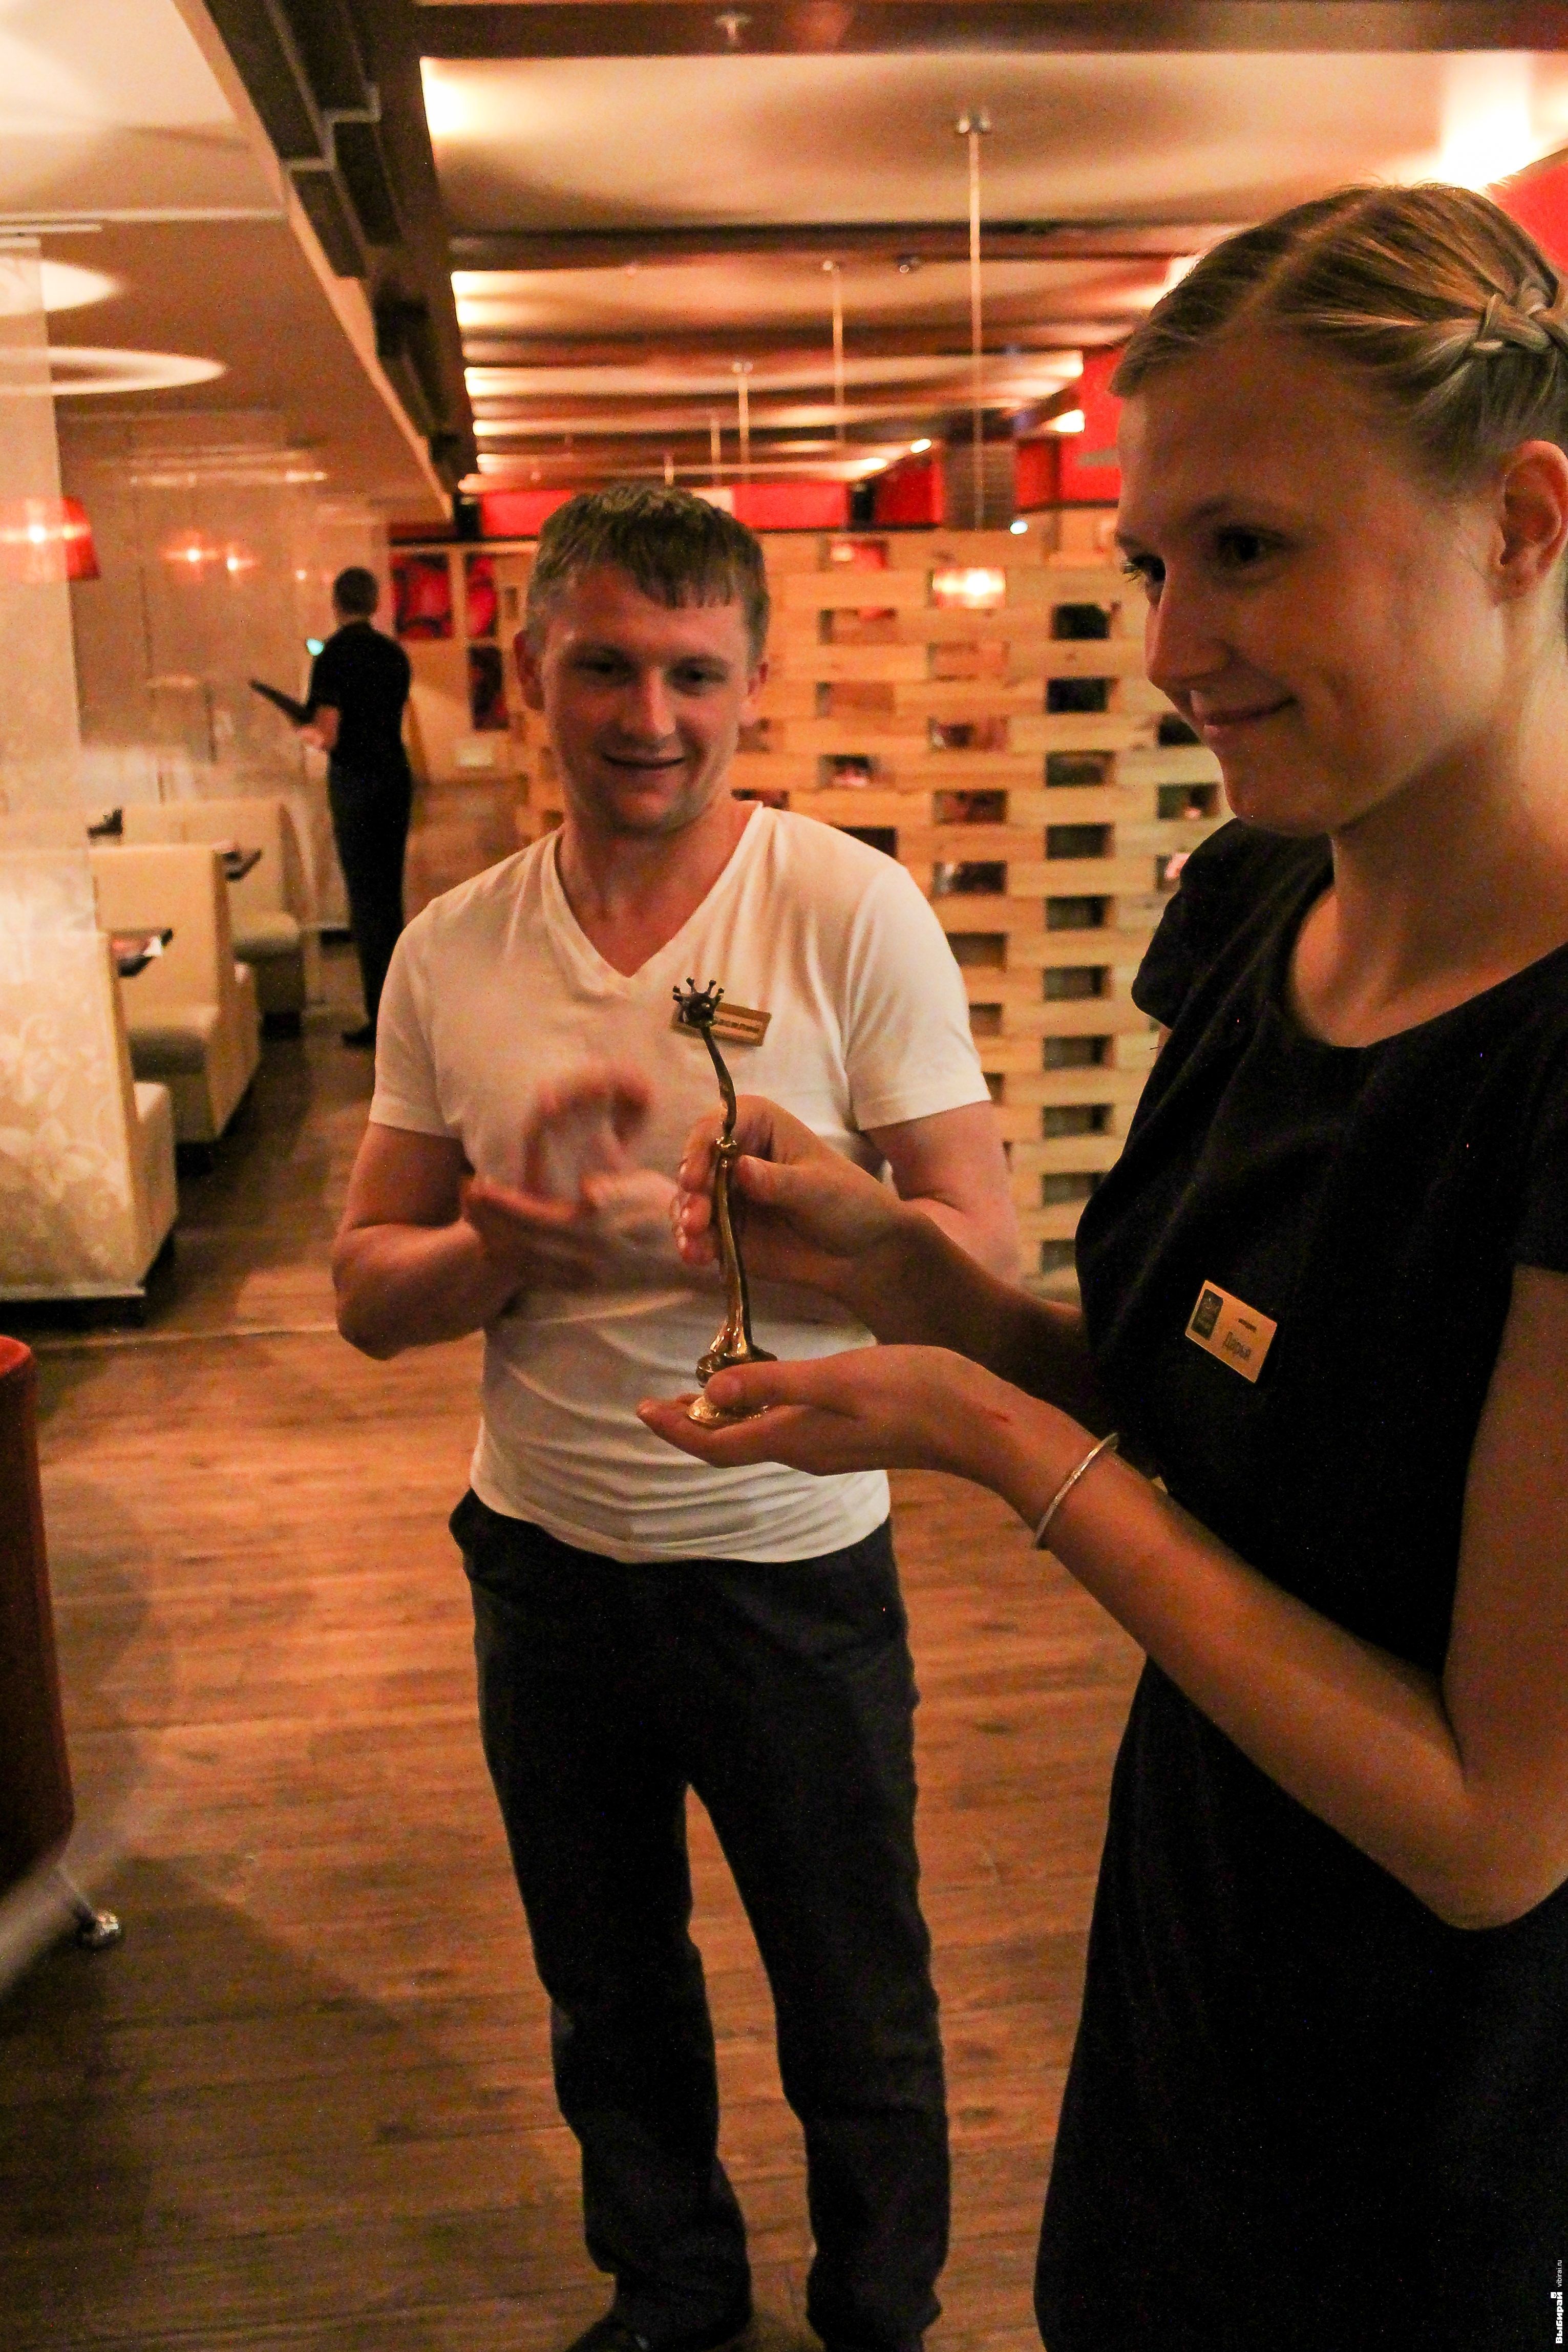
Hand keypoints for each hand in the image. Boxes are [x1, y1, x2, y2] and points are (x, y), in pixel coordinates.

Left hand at [462, 1063, 660, 1297]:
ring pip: (522, 1262)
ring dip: (491, 1238)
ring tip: (472, 1214)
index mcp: (595, 1231)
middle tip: (464, 1193)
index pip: (533, 1217)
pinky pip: (535, 1276)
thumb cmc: (668, 1209)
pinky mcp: (582, 1287)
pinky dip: (510, 1259)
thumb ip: (615, 1189)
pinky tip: (496, 1243)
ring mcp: (582, 1277)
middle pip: (518, 1241)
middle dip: (486, 1218)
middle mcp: (584, 1259)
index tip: (477, 1182)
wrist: (692, 1259)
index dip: (501, 1202)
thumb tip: (587, 1193)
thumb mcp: (646, 1190)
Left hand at [637, 1344, 1029, 1484]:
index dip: (675, 1428)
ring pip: (760, 1438)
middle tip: (659, 1402)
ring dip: (725, 1420)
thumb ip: (774, 1383)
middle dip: (691, 1426)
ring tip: (701, 1393)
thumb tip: (713, 1391)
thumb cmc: (914, 1391)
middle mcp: (806, 1451)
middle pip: (732, 1446)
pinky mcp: (853, 1438)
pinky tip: (765, 1389)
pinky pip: (788, 1431)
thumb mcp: (838, 1378)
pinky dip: (761, 1412)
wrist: (982, 1424)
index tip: (640, 1409)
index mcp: (795, 1438)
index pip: (716, 1443)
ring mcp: (831, 1448)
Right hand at [672, 1095, 911, 1303]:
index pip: (716, 1126)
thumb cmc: (848, 1201)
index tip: (695, 1179)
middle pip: (695, 1165)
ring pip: (689, 1200)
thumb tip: (741, 1169)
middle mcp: (733, 1154)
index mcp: (757, 1125)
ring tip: (694, 1245)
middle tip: (696, 1221)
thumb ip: (779, 1181)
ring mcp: (726, 1193)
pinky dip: (693, 1244)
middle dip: (690, 1193)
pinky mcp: (724, 1228)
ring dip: (686, 1221)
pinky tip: (696, 1256)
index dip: (699, 1149)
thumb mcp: (818, 1188)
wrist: (862, 1251)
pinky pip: (698, 1233)